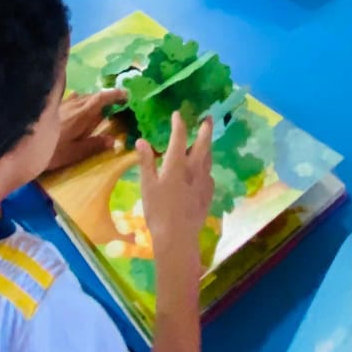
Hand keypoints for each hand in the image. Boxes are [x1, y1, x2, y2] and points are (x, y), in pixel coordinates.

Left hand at [47, 88, 127, 170]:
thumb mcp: (73, 154)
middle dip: (108, 97)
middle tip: (120, 103)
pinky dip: (81, 100)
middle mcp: (73, 106)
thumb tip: (113, 140)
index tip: (127, 94)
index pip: (101, 99)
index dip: (115, 94)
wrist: (20, 146)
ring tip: (103, 106)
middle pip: (94, 96)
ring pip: (83, 97)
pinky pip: (72, 99)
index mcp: (81, 115)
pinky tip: (79, 104)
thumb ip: (93, 146)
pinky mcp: (54, 107)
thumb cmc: (49, 152)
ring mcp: (62, 105)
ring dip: (95, 99)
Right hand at [137, 112, 213, 260]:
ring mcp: (204, 181)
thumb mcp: (147, 186)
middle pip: (203, 144)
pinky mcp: (209, 193)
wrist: (178, 236)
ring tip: (206, 140)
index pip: (179, 138)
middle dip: (205, 129)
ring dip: (208, 146)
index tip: (178, 114)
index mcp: (176, 165)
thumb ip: (146, 162)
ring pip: (208, 158)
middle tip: (208, 118)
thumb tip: (142, 141)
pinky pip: (209, 174)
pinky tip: (203, 171)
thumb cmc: (158, 211)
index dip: (179, 124)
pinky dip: (206, 166)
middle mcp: (194, 169)